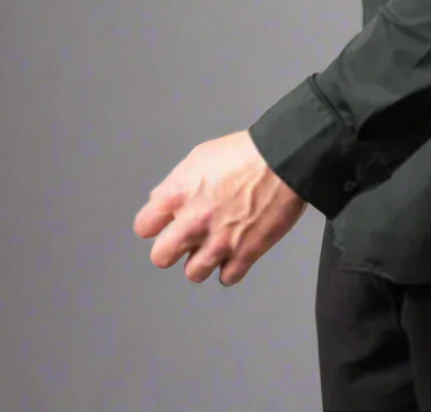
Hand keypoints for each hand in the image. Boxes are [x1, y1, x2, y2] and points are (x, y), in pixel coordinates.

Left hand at [133, 130, 308, 286]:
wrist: (286, 159)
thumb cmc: (246, 152)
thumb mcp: (200, 155)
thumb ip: (176, 181)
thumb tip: (161, 200)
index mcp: (178, 195)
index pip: (144, 227)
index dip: (156, 224)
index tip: (167, 222)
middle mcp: (193, 223)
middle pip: (161, 258)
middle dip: (173, 248)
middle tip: (188, 238)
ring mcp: (219, 242)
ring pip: (193, 273)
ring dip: (203, 260)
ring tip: (217, 244)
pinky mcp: (246, 254)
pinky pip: (227, 278)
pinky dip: (232, 267)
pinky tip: (237, 250)